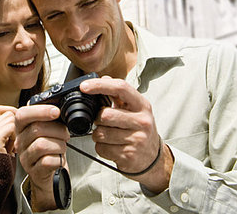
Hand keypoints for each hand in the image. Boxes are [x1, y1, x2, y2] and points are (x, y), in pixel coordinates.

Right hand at [0, 105, 17, 154]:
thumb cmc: (5, 164)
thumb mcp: (5, 143)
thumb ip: (7, 129)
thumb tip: (20, 115)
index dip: (10, 111)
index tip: (18, 123)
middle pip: (7, 113)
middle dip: (15, 124)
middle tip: (14, 140)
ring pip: (11, 118)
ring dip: (16, 130)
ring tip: (13, 144)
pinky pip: (11, 127)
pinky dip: (15, 135)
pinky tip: (13, 147)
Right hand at [15, 104, 69, 210]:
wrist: (51, 170)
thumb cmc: (50, 146)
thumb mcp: (47, 128)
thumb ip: (49, 116)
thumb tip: (60, 106)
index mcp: (22, 127)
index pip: (22, 114)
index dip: (40, 111)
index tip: (56, 111)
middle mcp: (20, 141)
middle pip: (36, 129)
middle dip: (57, 129)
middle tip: (65, 133)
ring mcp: (25, 157)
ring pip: (42, 145)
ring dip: (59, 144)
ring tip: (62, 146)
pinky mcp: (34, 171)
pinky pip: (47, 161)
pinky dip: (58, 159)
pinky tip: (59, 158)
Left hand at [80, 76, 173, 192]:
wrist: (152, 157)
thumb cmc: (139, 128)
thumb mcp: (134, 109)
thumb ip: (119, 94)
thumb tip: (104, 78)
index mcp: (142, 105)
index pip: (121, 88)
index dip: (100, 85)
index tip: (84, 87)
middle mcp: (142, 121)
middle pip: (106, 114)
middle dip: (98, 118)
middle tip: (102, 121)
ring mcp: (137, 139)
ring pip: (101, 133)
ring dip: (98, 134)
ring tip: (108, 134)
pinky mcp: (129, 156)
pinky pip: (102, 148)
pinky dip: (101, 147)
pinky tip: (111, 146)